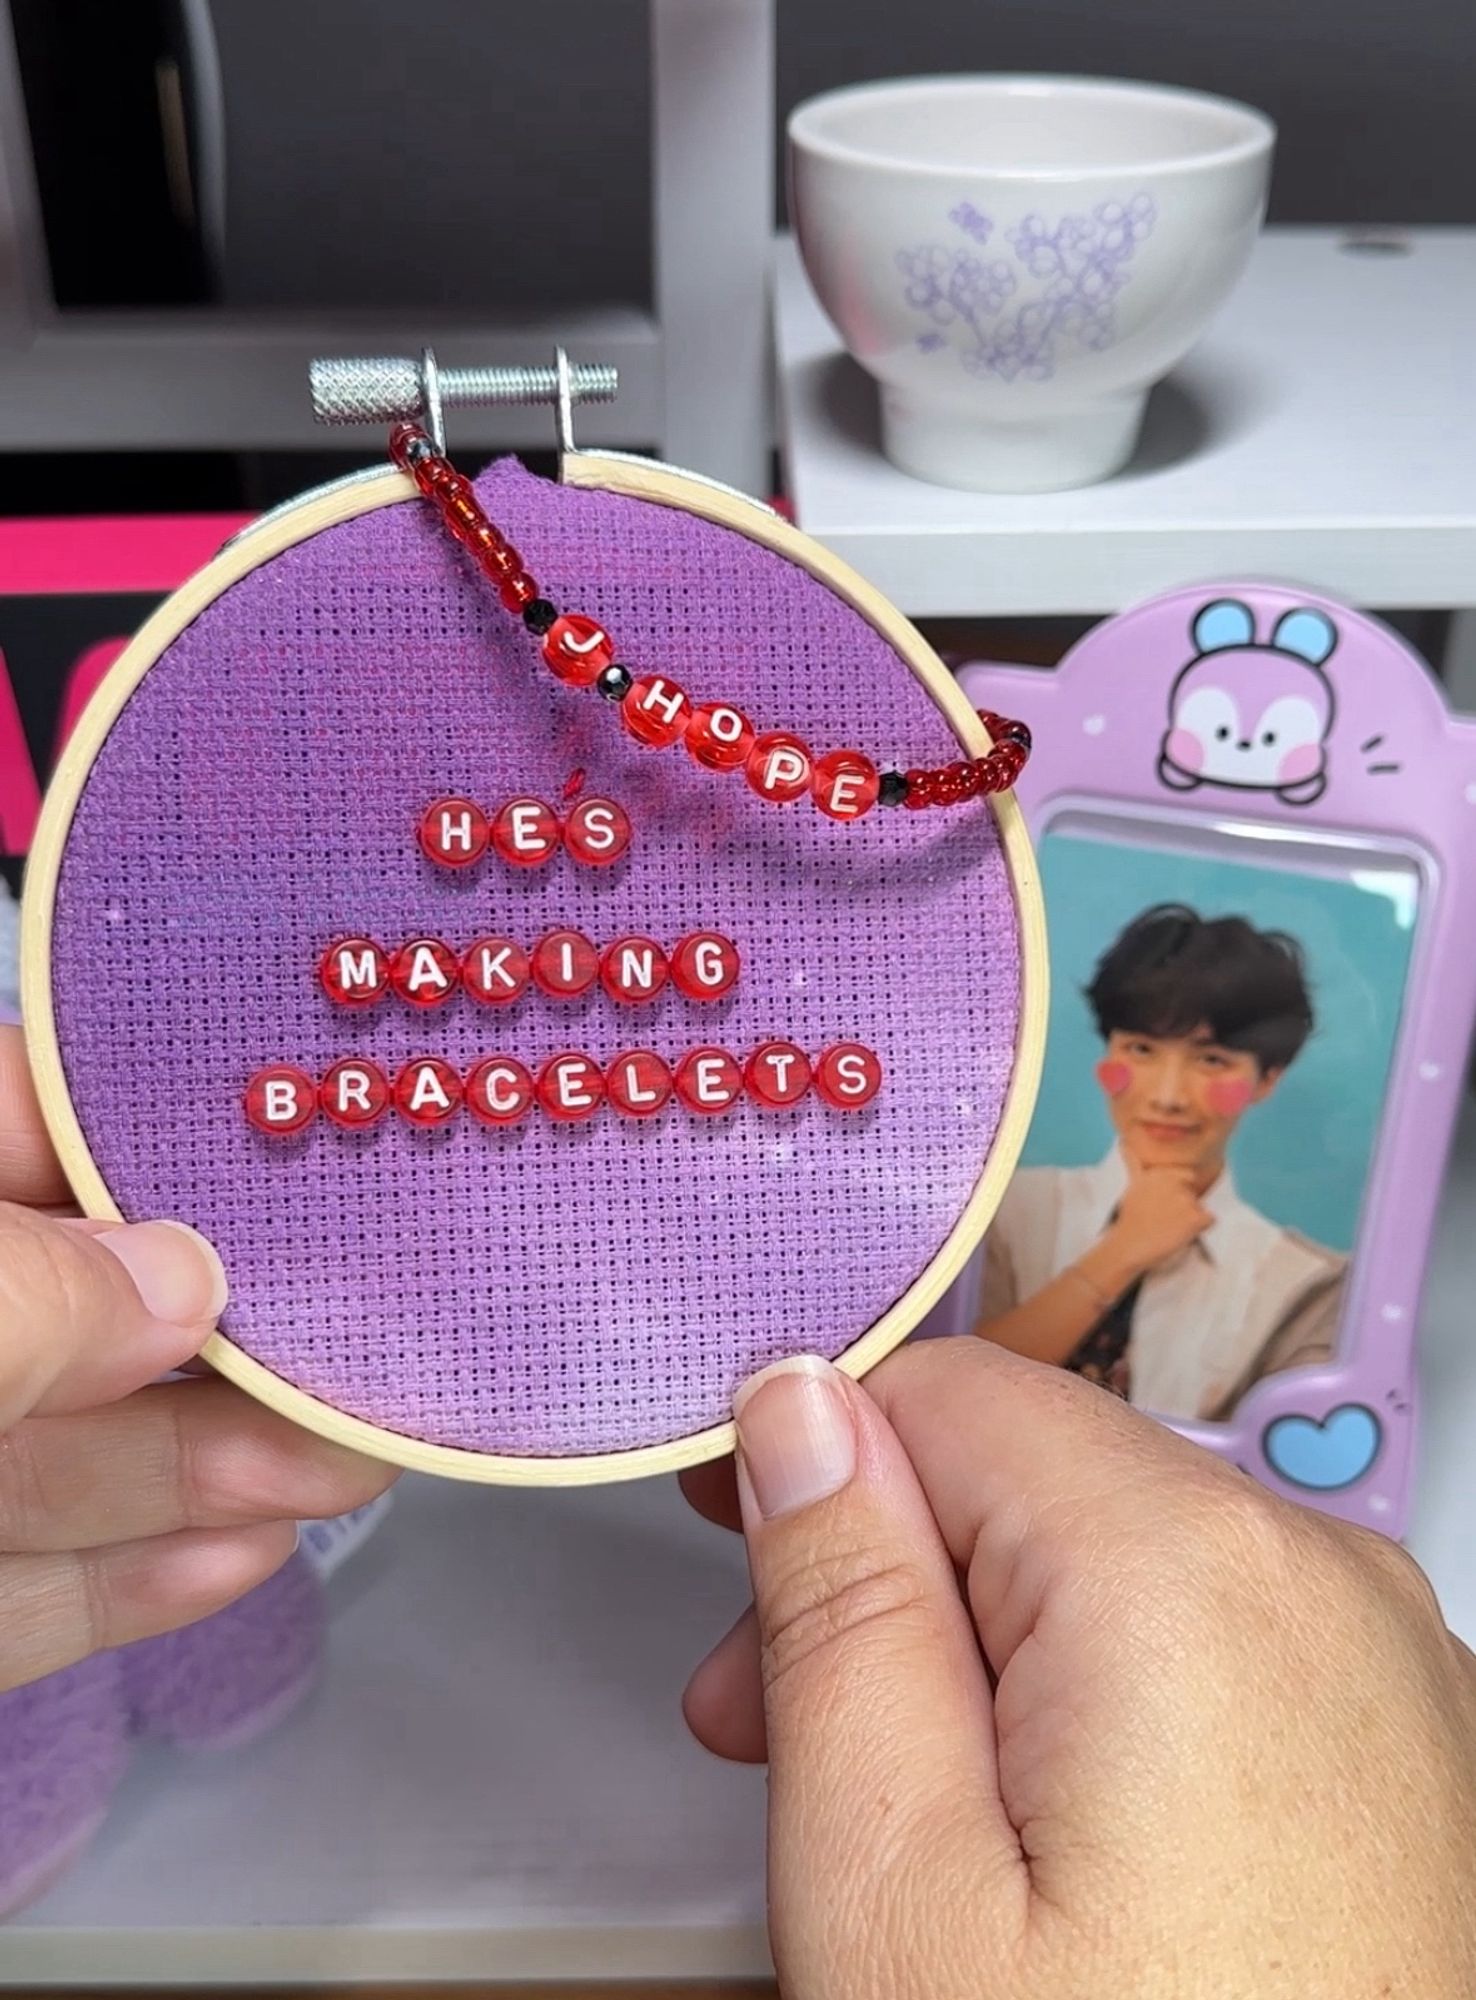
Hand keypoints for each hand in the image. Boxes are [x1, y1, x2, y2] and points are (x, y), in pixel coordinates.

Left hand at [0, 1025, 394, 1692]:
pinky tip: (242, 1555)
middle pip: (87, 1308)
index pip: (41, 1121)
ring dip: (215, 1463)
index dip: (175, 1125)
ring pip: (71, 1452)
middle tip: (379, 1352)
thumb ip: (30, 1295)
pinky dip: (129, 1578)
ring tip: (348, 1467)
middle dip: (235, 1338)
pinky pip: (28, 1586)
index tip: (329, 1135)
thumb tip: (181, 1276)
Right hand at [682, 1341, 1475, 1996]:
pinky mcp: (1414, 1754)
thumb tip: (800, 1406)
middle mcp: (1320, 1578)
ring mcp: (1393, 1668)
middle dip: (891, 1577)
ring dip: (986, 1649)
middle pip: (1036, 1480)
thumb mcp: (893, 1876)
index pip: (947, 1391)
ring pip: (1120, 1568)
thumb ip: (839, 1602)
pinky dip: (1105, 1705)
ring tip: (907, 1821)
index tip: (724, 1566)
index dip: (812, 1460)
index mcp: (1189, 1566)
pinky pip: (1215, 1654)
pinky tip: (1056, 1848)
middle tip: (773, 1734)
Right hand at [1099, 1155, 1212, 1282]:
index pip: (1186, 1177)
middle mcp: (1174, 1181)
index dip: (1177, 1193)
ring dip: (1190, 1219)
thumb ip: (1133, 1163)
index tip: (1162, 1206)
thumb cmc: (1130, 1218)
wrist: (1128, 1245)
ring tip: (1169, 1227)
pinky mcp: (1195, 1218)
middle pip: (1194, 1194)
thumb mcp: (1131, 1185)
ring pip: (1200, 1207)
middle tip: (1164, 1219)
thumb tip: (1123, 1142)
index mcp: (1161, 1172)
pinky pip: (1209, 1220)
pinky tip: (1180, 1233)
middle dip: (1184, 1206)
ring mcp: (1186, 1199)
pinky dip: (1200, 1228)